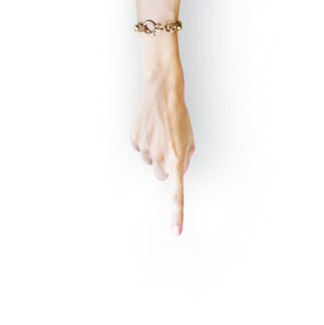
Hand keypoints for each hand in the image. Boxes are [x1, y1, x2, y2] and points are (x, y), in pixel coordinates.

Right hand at [131, 32, 193, 232]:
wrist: (163, 92)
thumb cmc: (179, 116)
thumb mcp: (190, 139)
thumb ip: (186, 159)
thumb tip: (177, 171)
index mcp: (177, 159)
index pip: (177, 192)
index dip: (176, 213)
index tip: (175, 232)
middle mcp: (160, 158)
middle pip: (160, 175)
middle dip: (164, 166)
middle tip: (169, 147)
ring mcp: (145, 150)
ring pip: (149, 161)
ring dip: (154, 151)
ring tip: (159, 132)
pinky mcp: (134, 141)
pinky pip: (139, 149)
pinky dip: (143, 141)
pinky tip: (149, 127)